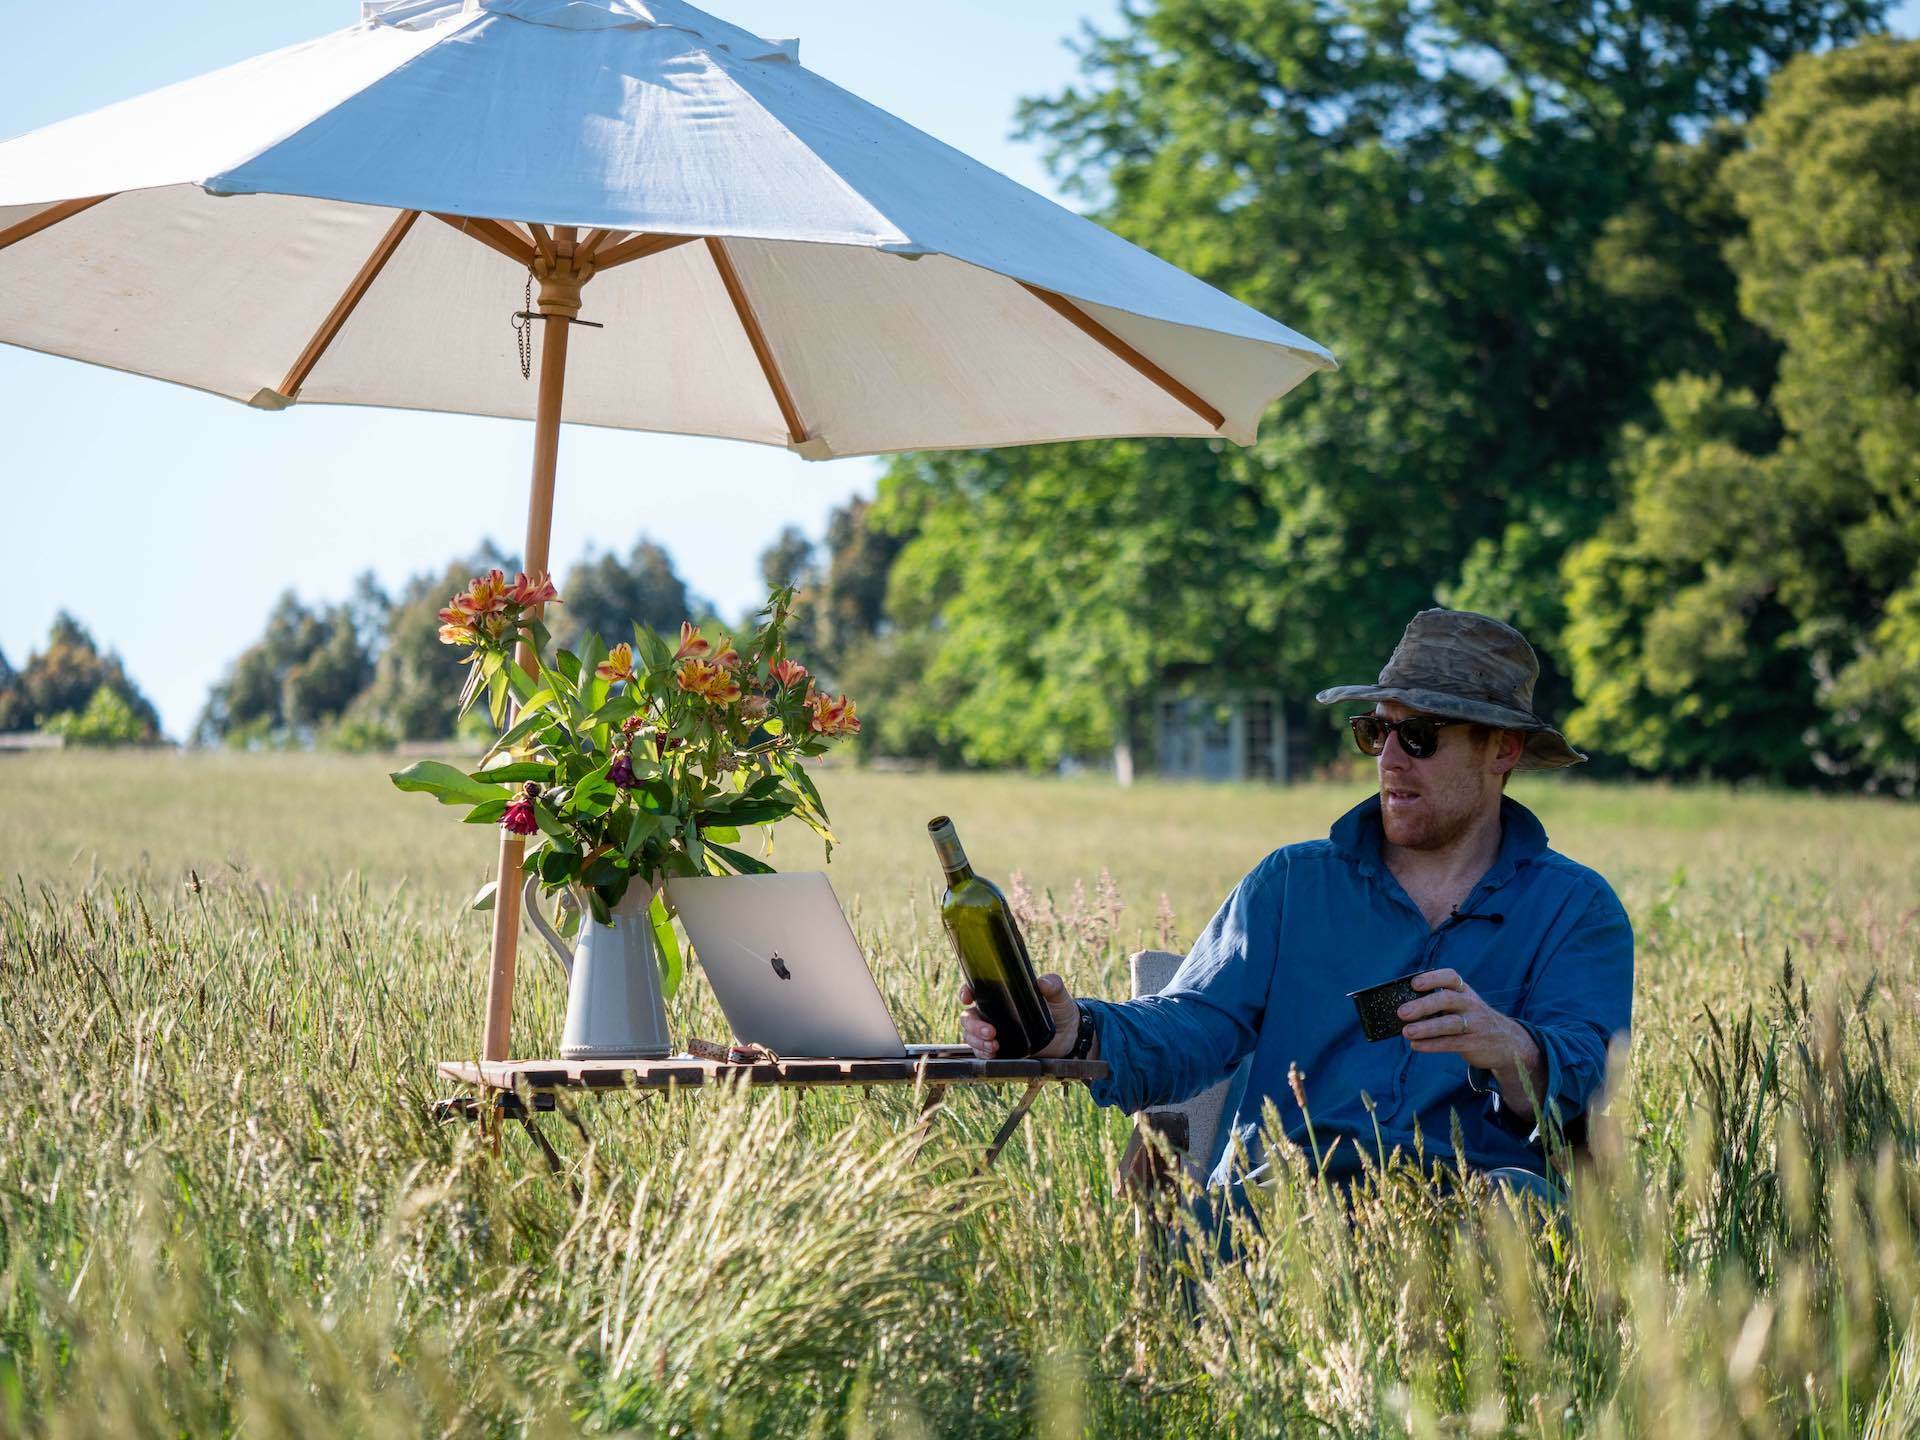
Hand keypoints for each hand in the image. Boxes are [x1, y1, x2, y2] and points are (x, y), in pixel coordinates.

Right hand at [960, 973, 1079, 1059]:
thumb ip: (1053, 986)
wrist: (1069, 1037)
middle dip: (973, 1025)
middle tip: (990, 1032)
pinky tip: (993, 1053)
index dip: (965, 992)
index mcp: (1002, 996)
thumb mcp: (1058, 996)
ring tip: (994, 1046)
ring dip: (977, 1041)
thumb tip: (1043, 982)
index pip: (975, 990)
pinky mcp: (1000, 1050)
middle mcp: (994, 1014)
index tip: (967, 997)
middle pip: (969, 1017)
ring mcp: (995, 1032)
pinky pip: (981, 1052)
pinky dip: (983, 1053)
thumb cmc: (1061, 1011)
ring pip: (971, 1036)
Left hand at [1398, 968, 1538, 1077]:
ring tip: (1406, 1032)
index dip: (1432, 978)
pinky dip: (1432, 1045)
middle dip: (1423, 1005)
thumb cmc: (1474, 1020)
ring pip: (1449, 1024)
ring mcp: (1475, 1024)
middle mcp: (1471, 1004)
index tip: (1414, 984)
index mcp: (1465, 991)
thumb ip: (1441, 1002)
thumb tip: (1404, 1006)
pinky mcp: (1475, 1043)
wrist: (1508, 1043)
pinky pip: (1451, 1043)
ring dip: (1425, 1028)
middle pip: (1447, 1000)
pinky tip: (1416, 1046)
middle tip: (1402, 1013)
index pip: (1451, 977)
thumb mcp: (1464, 1005)